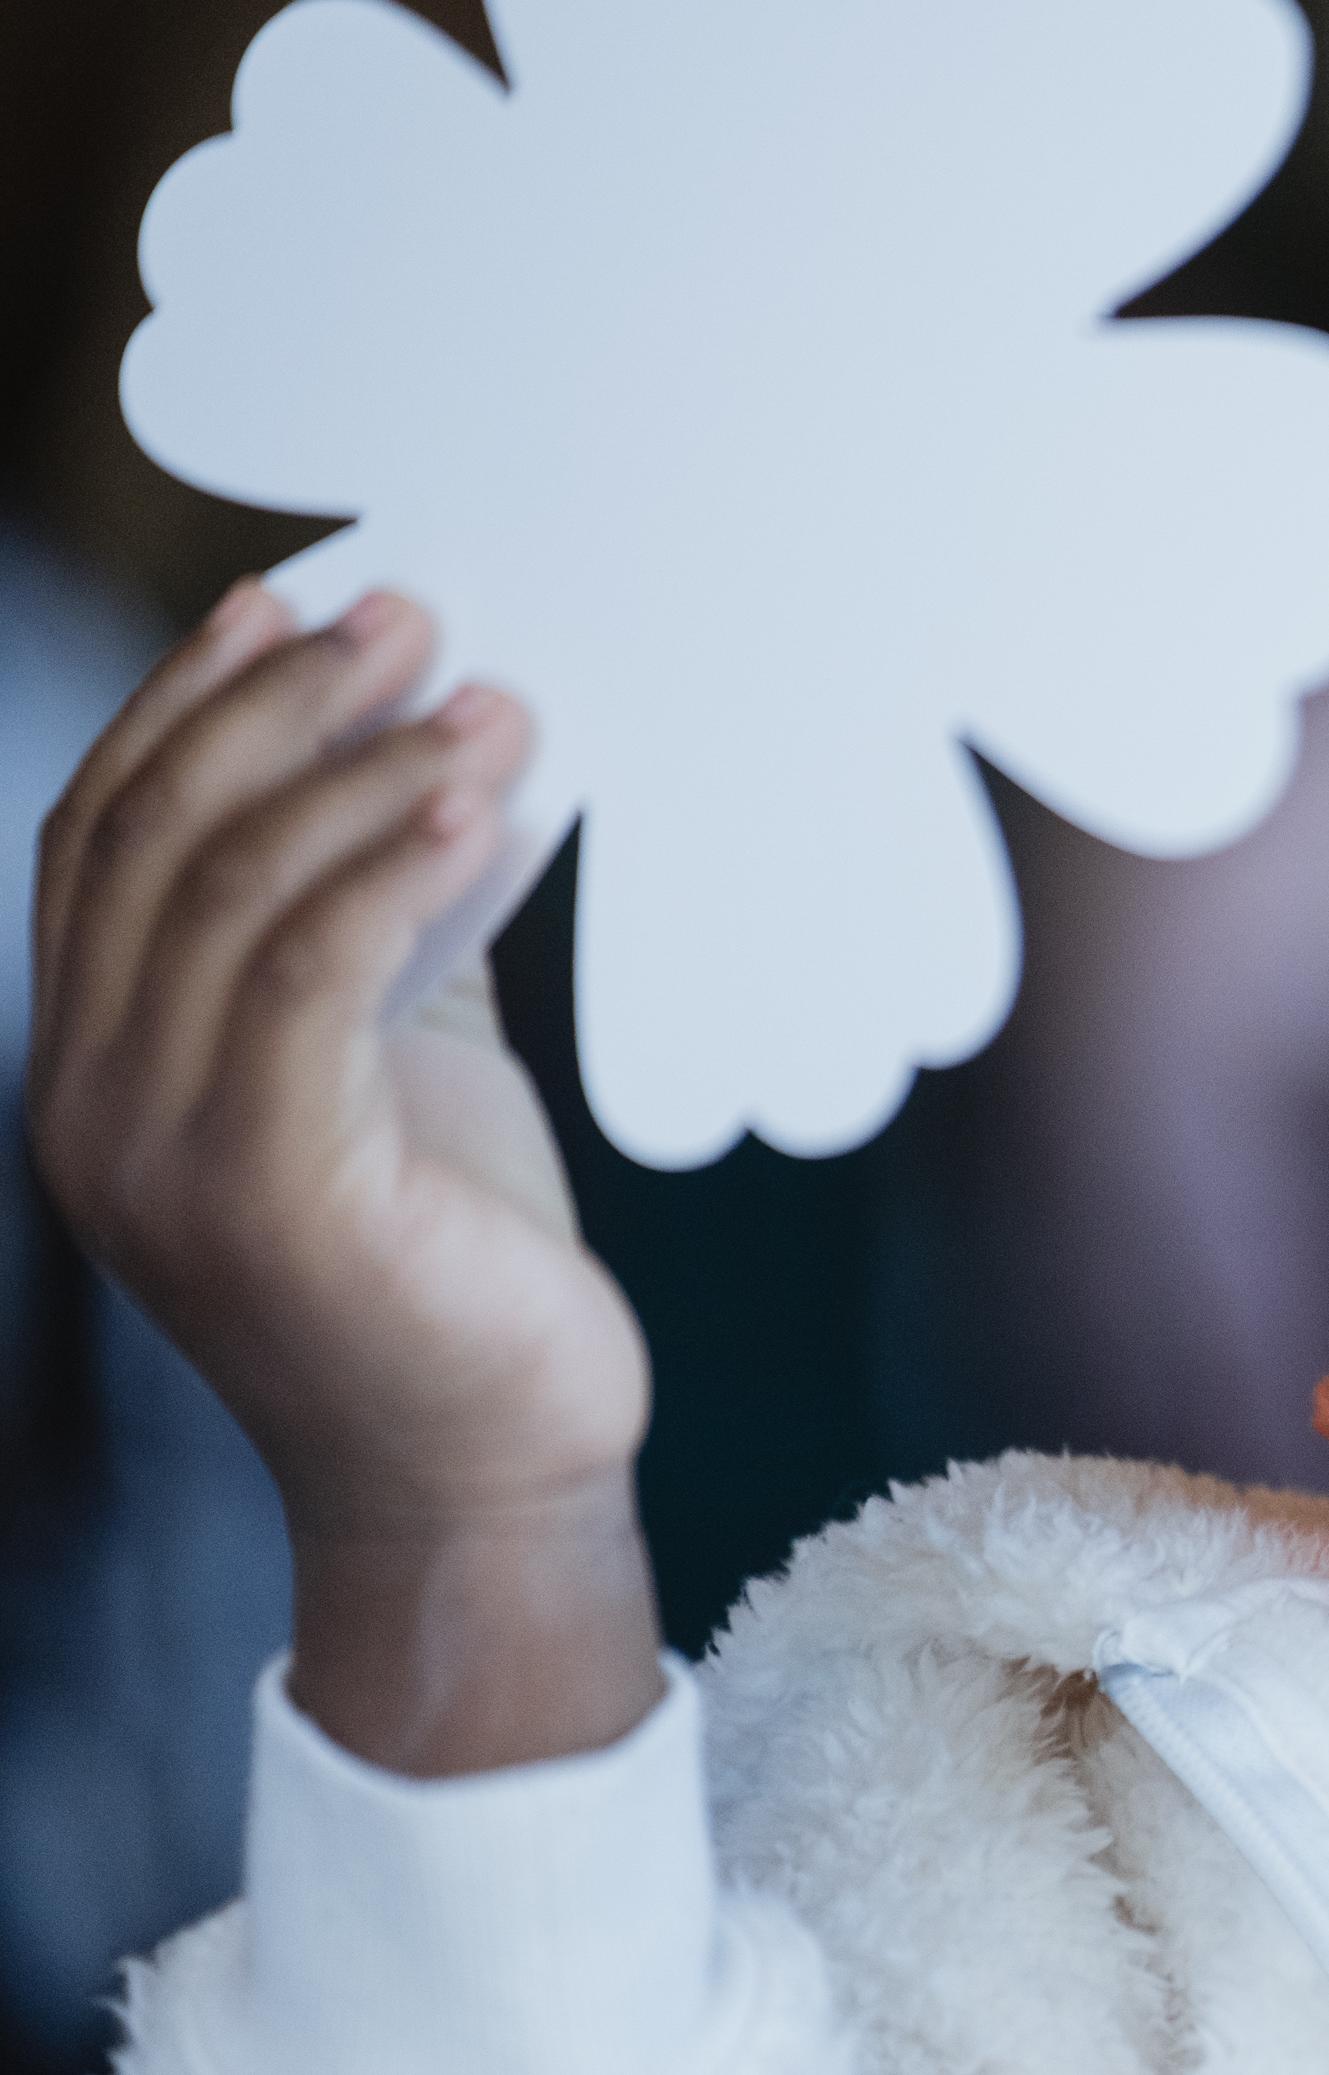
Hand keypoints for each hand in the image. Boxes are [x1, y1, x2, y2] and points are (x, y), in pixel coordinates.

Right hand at [27, 582, 660, 1769]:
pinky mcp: (270, 1197)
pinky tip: (479, 803)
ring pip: (234, 897)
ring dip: (364, 769)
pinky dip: (391, 872)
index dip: (186, 705)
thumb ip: (378, 929)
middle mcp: (91, 1106)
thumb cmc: (454, 1261)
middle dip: (280, 704)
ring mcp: (162, 1158)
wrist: (492, 1471)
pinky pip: (313, 985)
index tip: (287, 603)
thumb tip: (442, 762)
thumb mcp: (397, 1063)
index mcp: (96, 1064)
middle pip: (153, 842)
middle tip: (410, 614)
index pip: (99, 838)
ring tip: (490, 693)